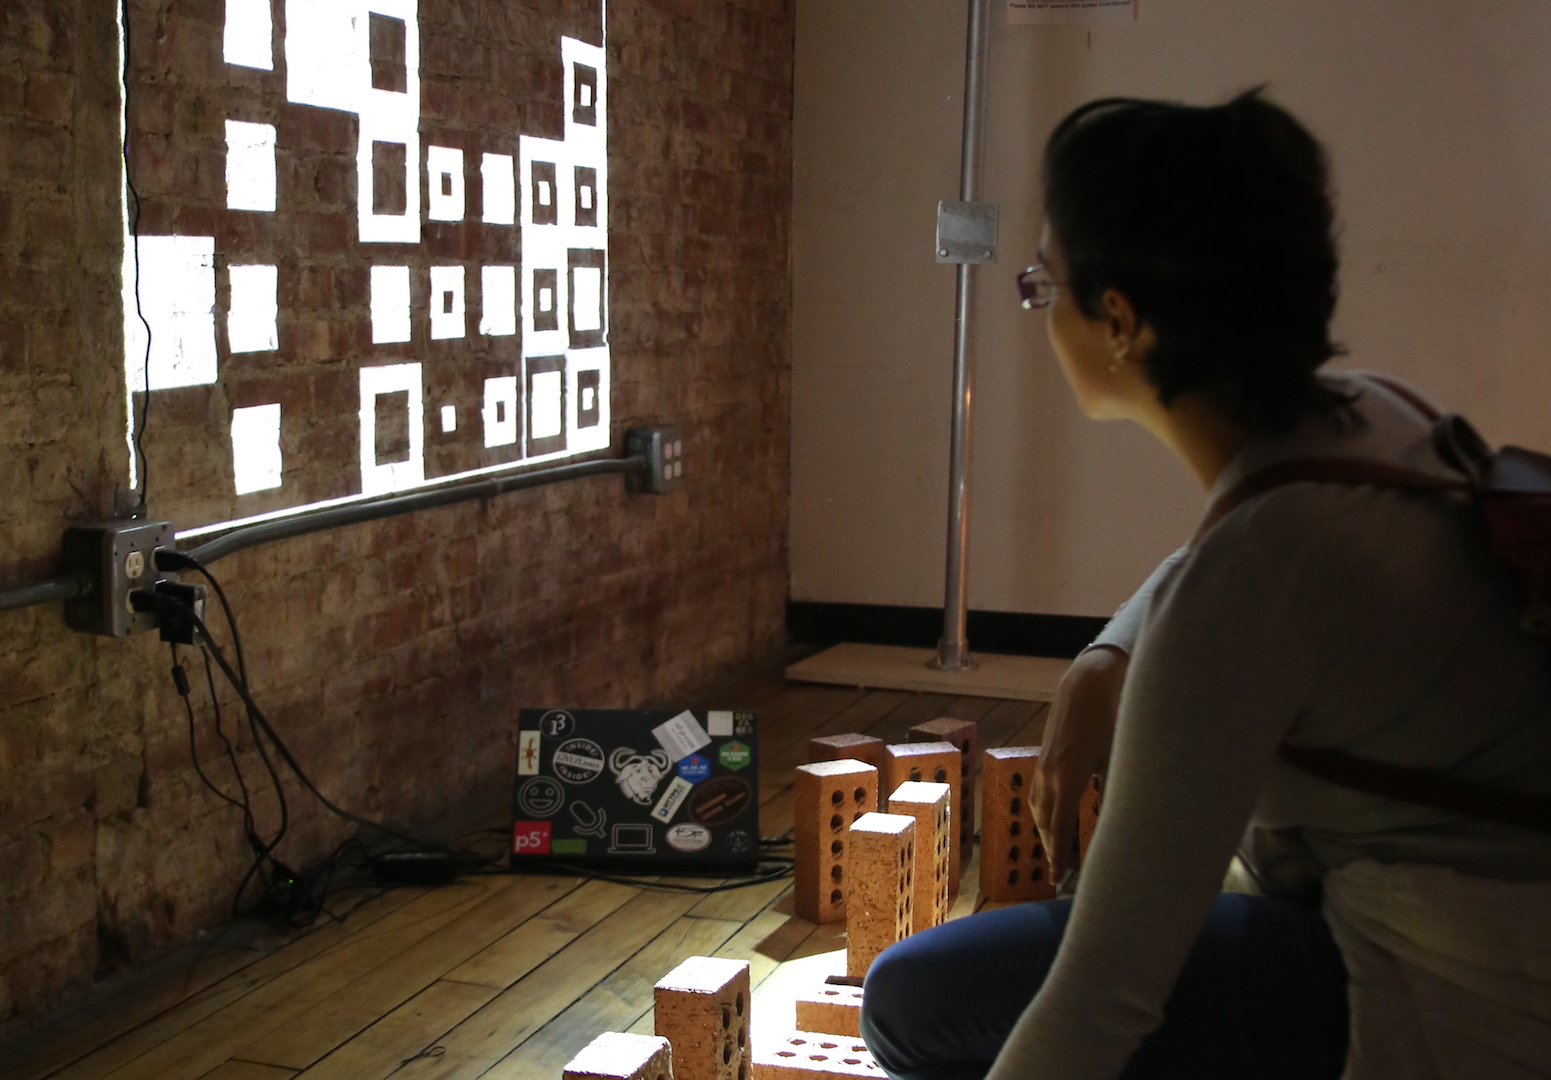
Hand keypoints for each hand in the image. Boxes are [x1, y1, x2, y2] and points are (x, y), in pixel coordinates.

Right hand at [1033, 645, 1127, 880]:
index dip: (1058, 854)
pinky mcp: (1046, 754)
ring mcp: (1045, 763)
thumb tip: (1124, 818)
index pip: (1059, 825)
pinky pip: (1039, 790)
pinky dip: (1044, 809)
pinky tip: (1052, 814)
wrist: (1088, 682)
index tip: (1057, 877)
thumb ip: (1116, 788)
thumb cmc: (1111, 717)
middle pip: (1045, 820)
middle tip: (1059, 872)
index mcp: (1069, 776)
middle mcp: (1051, 772)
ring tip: (1055, 849)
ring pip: (1038, 805)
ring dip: (1045, 829)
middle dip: (1051, 847)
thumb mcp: (1119, 755)